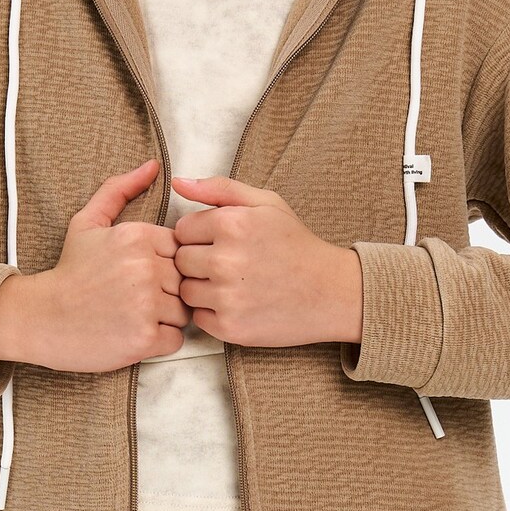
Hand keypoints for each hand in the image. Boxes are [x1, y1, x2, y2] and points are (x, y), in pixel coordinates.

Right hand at [0, 159, 190, 373]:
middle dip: (165, 291)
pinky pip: (176, 338)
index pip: (180, 251)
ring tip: (133, 315)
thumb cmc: (70, 271)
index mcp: (137, 236)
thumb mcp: (87, 222)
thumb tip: (153, 165)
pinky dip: (159, 341)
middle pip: (184, 281)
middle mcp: (145, 267)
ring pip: (184, 310)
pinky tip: (133, 333)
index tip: (137, 275)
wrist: (42, 317)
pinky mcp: (145, 338)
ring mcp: (146, 304)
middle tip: (133, 298)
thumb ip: (119, 190)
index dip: (162, 265)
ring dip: (165, 317)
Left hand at [170, 174, 362, 347]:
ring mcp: (227, 297)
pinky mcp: (230, 327)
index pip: (182, 229)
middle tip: (230, 264)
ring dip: (203, 288)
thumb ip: (219, 189)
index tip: (223, 242)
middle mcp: (225, 260)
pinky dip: (213, 313)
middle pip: (180, 261)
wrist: (331, 291)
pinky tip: (238, 303)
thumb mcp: (265, 203)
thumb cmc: (296, 244)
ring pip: (185, 290)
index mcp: (231, 224)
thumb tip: (178, 182)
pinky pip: (199, 317)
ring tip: (233, 284)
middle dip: (198, 261)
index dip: (200, 235)